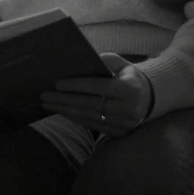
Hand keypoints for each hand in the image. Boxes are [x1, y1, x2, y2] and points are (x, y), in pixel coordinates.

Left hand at [39, 53, 153, 136]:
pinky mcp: (119, 133)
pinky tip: (62, 112)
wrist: (149, 98)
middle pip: (89, 104)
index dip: (76, 85)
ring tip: (48, 104)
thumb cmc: (128, 76)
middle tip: (44, 96)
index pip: (98, 86)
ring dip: (65, 111)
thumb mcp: (121, 63)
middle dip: (64, 100)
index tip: (57, 83)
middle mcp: (128, 108)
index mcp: (129, 89)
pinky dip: (75, 118)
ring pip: (88, 117)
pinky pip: (93, 126)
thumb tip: (78, 62)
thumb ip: (103, 61)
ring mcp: (124, 123)